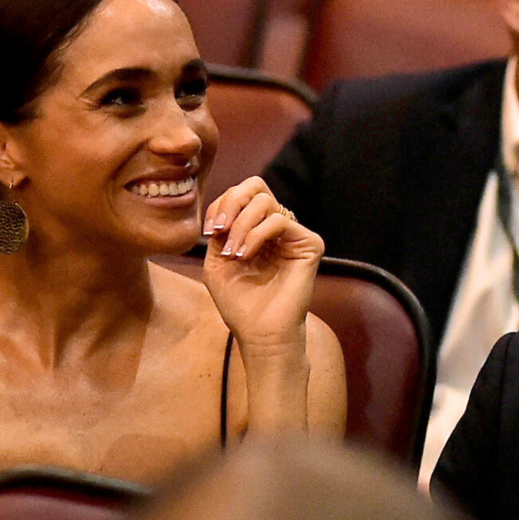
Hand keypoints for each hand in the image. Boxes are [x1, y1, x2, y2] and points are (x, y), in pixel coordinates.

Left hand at [201, 178, 322, 350]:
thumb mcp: (216, 261)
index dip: (220, 205)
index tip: (210, 232)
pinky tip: (246, 255)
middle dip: (231, 202)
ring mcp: (293, 234)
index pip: (240, 195)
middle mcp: (277, 228)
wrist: (260, 333)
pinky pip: (279, 220)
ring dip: (241, 225)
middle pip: (256, 186)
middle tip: (220, 229)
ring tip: (234, 253)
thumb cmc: (239, 303)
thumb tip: (223, 207)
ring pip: (265, 201)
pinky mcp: (309, 244)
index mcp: (256, 229)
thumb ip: (219, 230)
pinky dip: (256, 234)